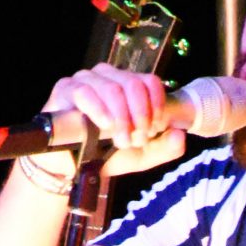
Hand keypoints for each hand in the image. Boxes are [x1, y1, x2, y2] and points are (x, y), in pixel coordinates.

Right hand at [42, 63, 186, 178]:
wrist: (72, 168)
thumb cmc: (104, 154)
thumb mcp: (140, 155)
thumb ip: (163, 148)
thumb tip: (179, 135)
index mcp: (128, 86)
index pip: (150, 82)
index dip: (157, 105)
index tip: (154, 130)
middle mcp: (109, 77)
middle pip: (134, 84)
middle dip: (140, 116)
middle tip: (137, 139)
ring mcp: (87, 80)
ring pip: (113, 88)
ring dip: (122, 118)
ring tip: (121, 140)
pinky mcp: (66, 89)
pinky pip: (86, 92)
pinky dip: (100, 110)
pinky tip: (105, 126)